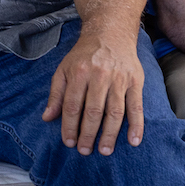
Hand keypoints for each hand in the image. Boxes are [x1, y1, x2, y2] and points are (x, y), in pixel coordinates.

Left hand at [42, 28, 144, 153]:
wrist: (110, 34)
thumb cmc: (84, 55)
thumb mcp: (63, 69)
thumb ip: (56, 94)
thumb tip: (47, 118)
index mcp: (79, 73)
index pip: (72, 105)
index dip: (69, 126)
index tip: (69, 142)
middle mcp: (99, 76)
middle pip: (93, 111)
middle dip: (88, 134)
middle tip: (85, 151)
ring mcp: (119, 79)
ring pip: (114, 111)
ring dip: (110, 134)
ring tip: (104, 150)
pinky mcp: (135, 81)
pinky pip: (136, 106)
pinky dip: (136, 125)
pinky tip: (133, 140)